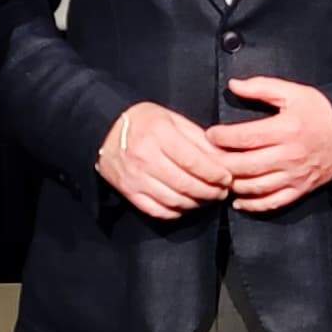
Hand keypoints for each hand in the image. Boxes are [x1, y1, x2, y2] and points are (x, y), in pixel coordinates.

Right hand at [100, 101, 235, 220]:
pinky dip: (176, 212)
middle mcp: (145, 157)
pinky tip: (186, 205)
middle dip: (210, 191)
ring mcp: (135, 177)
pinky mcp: (129, 192)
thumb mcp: (172, 119)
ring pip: (174, 200)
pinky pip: (157, 210)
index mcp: (159, 133)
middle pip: (185, 184)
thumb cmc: (145, 122)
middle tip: (222, 192)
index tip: (227, 178)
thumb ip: (198, 138)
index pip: (193, 161)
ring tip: (208, 198)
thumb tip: (223, 159)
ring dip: (196, 203)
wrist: (105, 131)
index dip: (214, 174)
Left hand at [212, 76, 331, 213]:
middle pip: (244, 166)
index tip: (210, 135)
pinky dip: (252, 205)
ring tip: (221, 176)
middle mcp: (288, 155)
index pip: (244, 137)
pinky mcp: (299, 190)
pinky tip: (238, 200)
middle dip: (221, 163)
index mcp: (285, 129)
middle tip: (208, 158)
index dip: (221, 138)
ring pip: (255, 187)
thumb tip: (233, 85)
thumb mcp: (294, 92)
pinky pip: (272, 202)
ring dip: (233, 184)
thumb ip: (262, 87)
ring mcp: (294, 176)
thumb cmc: (319, 113)